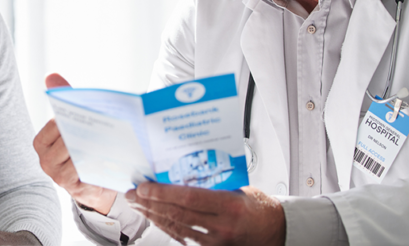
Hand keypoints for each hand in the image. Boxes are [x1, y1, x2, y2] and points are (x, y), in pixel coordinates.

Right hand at [32, 73, 117, 214]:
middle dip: (86, 129)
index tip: (89, 109)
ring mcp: (59, 176)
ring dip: (95, 145)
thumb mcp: (71, 125)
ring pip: (77, 155)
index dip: (71, 116)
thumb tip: (51, 76)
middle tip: (105, 118)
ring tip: (111, 134)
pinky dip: (99, 160)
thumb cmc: (80, 149)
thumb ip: (62, 100)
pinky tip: (112, 152)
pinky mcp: (75, 187)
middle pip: (66, 140)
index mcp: (41, 143)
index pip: (54, 124)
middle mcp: (46, 161)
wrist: (91, 184)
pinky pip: (87, 171)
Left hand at [124, 184, 284, 245]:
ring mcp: (214, 242)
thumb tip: (185, 170)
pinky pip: (181, 237)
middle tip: (133, 194)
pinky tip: (154, 217)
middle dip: (149, 203)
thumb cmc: (260, 209)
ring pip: (175, 227)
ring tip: (137, 204)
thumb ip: (214, 183)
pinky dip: (165, 226)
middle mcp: (220, 227)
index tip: (144, 187)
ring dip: (152, 215)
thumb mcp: (241, 189)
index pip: (188, 198)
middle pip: (176, 214)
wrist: (276, 233)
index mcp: (230, 207)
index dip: (162, 193)